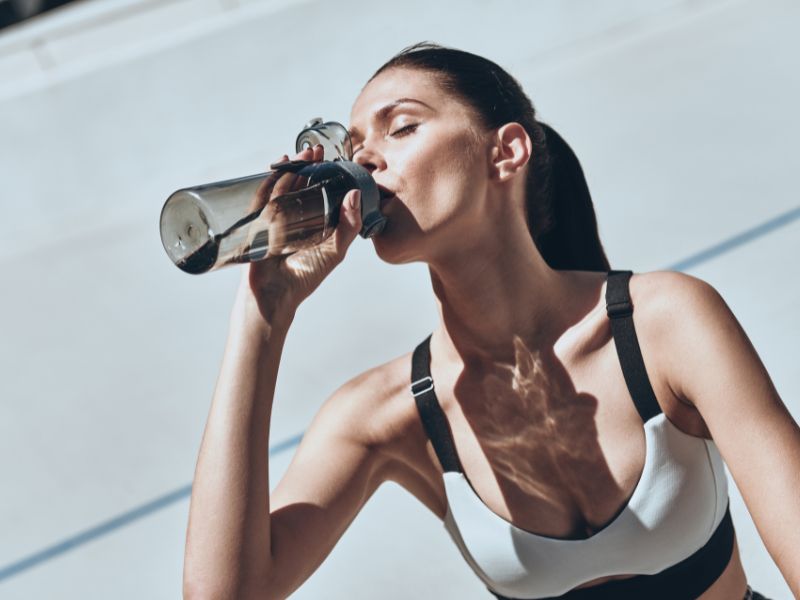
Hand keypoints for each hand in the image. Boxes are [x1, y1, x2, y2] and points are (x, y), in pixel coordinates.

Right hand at [242, 145, 362, 319]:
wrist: (276, 298)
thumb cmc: (304, 277)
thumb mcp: (335, 252)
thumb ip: (348, 227)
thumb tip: (354, 195)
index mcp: (309, 222)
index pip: (315, 191)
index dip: (322, 174)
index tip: (331, 158)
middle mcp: (291, 218)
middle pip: (297, 184)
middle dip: (305, 165)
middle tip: (316, 149)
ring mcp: (272, 219)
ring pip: (281, 187)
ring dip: (290, 169)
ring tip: (301, 155)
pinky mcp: (257, 224)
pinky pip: (263, 198)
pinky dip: (269, 181)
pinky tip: (277, 169)